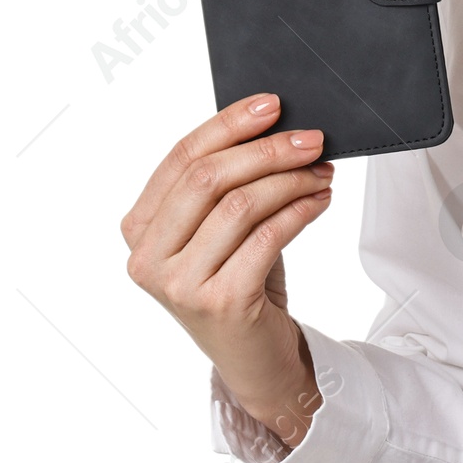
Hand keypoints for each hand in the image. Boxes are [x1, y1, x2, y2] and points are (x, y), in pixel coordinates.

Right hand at [121, 94, 330, 448]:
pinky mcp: (220, 303)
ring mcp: (179, 285)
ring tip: (322, 172)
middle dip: (267, 149)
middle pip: (209, 178)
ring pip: (241, 205)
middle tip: (313, 139)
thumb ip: (230, 183)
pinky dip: (301, 210)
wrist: (257, 358)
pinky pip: (268, 237)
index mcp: (140, 229)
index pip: (181, 158)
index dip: (228, 124)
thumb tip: (275, 122)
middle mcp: (148, 258)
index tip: (273, 104)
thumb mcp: (225, 228)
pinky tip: (321, 200)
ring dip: (292, 180)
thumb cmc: (242, 280)